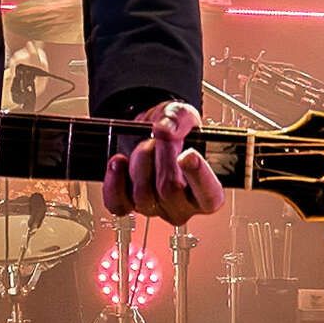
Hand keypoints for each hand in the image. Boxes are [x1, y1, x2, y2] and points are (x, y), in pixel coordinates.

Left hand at [102, 100, 225, 225]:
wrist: (149, 134)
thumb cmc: (174, 132)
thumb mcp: (184, 115)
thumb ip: (180, 118)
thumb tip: (166, 129)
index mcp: (207, 190)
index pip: (209, 195)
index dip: (198, 176)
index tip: (189, 155)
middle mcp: (182, 206)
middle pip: (170, 190)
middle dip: (162, 156)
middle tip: (160, 138)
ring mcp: (155, 208)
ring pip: (143, 195)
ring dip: (140, 163)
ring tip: (144, 145)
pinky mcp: (129, 206)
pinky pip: (118, 203)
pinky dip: (114, 181)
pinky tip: (118, 162)